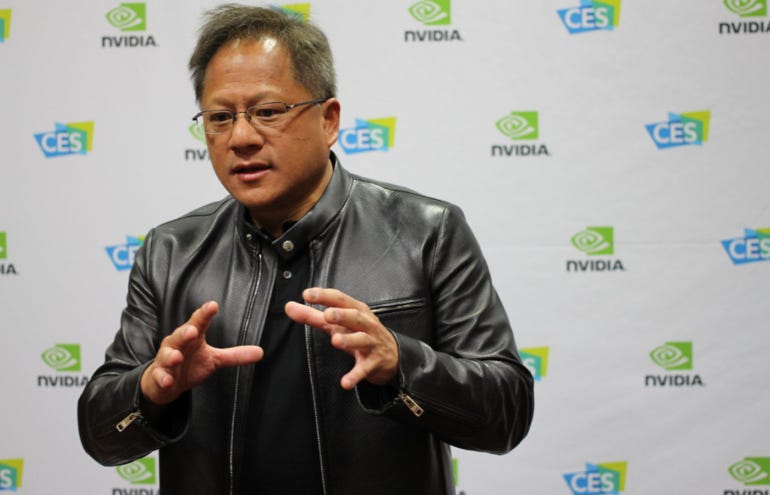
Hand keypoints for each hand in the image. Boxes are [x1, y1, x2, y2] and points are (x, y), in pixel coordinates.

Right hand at [140, 301, 263, 405]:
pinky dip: (163, 377)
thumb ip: (235, 355)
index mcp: (192, 337)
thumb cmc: (190, 364)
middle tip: (193, 331)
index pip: (199, 322)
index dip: (205, 314)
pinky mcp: (160, 376)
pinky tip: (168, 380)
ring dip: (171, 356)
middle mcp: (177, 345)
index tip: (213, 305)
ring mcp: (166, 360)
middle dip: (185, 332)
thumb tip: (260, 352)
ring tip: (177, 357)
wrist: (165, 383)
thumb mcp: (215, 359)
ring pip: (167, 355)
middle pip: (180, 335)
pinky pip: (160, 376)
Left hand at [285, 288, 397, 389]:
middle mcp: (365, 324)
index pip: (340, 299)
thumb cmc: (361, 333)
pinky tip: (345, 382)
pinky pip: (364, 369)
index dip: (325, 296)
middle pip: (355, 316)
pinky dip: (355, 375)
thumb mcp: (338, 323)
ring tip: (336, 341)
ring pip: (362, 339)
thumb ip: (312, 315)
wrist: (391, 355)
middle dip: (342, 315)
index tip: (307, 294)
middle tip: (327, 315)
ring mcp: (371, 343)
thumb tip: (289, 306)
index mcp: (356, 310)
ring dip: (350, 340)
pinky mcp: (373, 363)